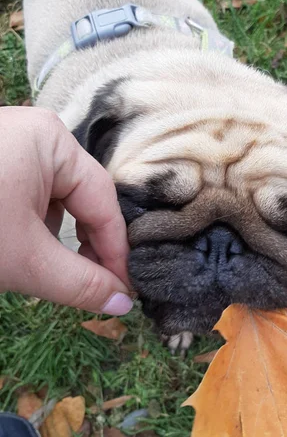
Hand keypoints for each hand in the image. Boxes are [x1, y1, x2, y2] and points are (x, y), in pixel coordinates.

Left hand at [0, 107, 131, 314]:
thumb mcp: (24, 259)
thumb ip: (81, 282)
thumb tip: (124, 303)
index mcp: (53, 142)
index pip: (103, 201)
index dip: (116, 250)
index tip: (124, 290)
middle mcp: (37, 133)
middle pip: (81, 197)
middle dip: (85, 245)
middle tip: (93, 287)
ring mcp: (11, 143)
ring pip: (55, 198)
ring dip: (57, 239)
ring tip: (48, 271)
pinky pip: (29, 193)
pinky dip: (31, 226)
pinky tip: (19, 248)